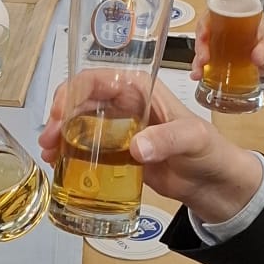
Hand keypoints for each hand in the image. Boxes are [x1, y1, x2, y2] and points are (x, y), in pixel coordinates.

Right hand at [39, 76, 263, 225]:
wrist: (214, 184)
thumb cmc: (210, 151)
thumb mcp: (193, 139)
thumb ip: (167, 139)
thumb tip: (136, 148)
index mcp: (140, 89)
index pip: (97, 79)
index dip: (73, 92)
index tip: (60, 114)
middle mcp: (124, 103)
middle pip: (80, 99)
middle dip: (59, 115)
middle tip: (49, 139)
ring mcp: (118, 128)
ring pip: (78, 122)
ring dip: (60, 133)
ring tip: (49, 152)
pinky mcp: (116, 152)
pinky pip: (86, 146)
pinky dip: (70, 151)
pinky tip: (59, 162)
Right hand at [194, 7, 263, 84]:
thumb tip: (256, 56)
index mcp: (238, 19)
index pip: (215, 14)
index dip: (205, 24)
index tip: (204, 35)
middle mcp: (226, 30)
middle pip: (205, 32)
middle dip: (200, 45)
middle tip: (203, 59)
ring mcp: (222, 44)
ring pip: (202, 47)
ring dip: (197, 59)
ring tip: (198, 72)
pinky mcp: (221, 59)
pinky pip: (206, 61)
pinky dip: (201, 68)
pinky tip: (199, 76)